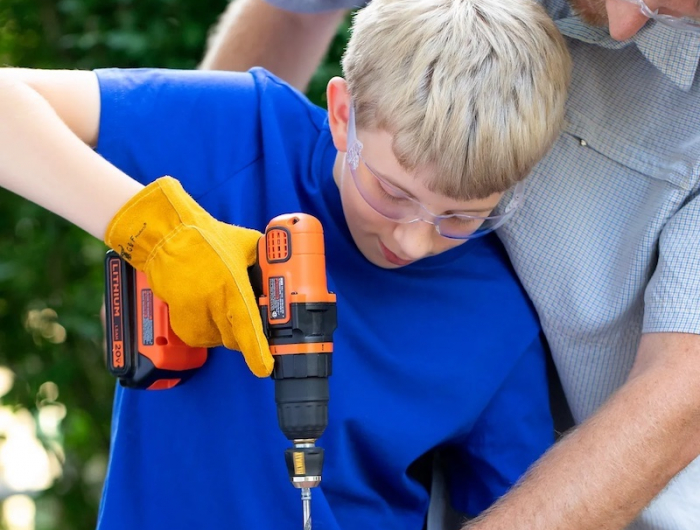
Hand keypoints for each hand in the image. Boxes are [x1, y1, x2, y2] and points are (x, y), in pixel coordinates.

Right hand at [104, 176, 272, 376]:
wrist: (166, 239)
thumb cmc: (205, 239)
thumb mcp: (245, 245)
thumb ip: (264, 260)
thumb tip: (281, 269)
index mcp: (232, 287)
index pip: (247, 327)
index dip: (257, 352)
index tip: (265, 367)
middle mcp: (212, 305)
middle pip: (236, 340)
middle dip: (246, 333)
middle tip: (248, 315)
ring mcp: (194, 316)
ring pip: (220, 340)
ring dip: (226, 330)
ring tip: (222, 303)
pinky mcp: (180, 323)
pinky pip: (203, 338)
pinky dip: (209, 328)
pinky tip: (207, 307)